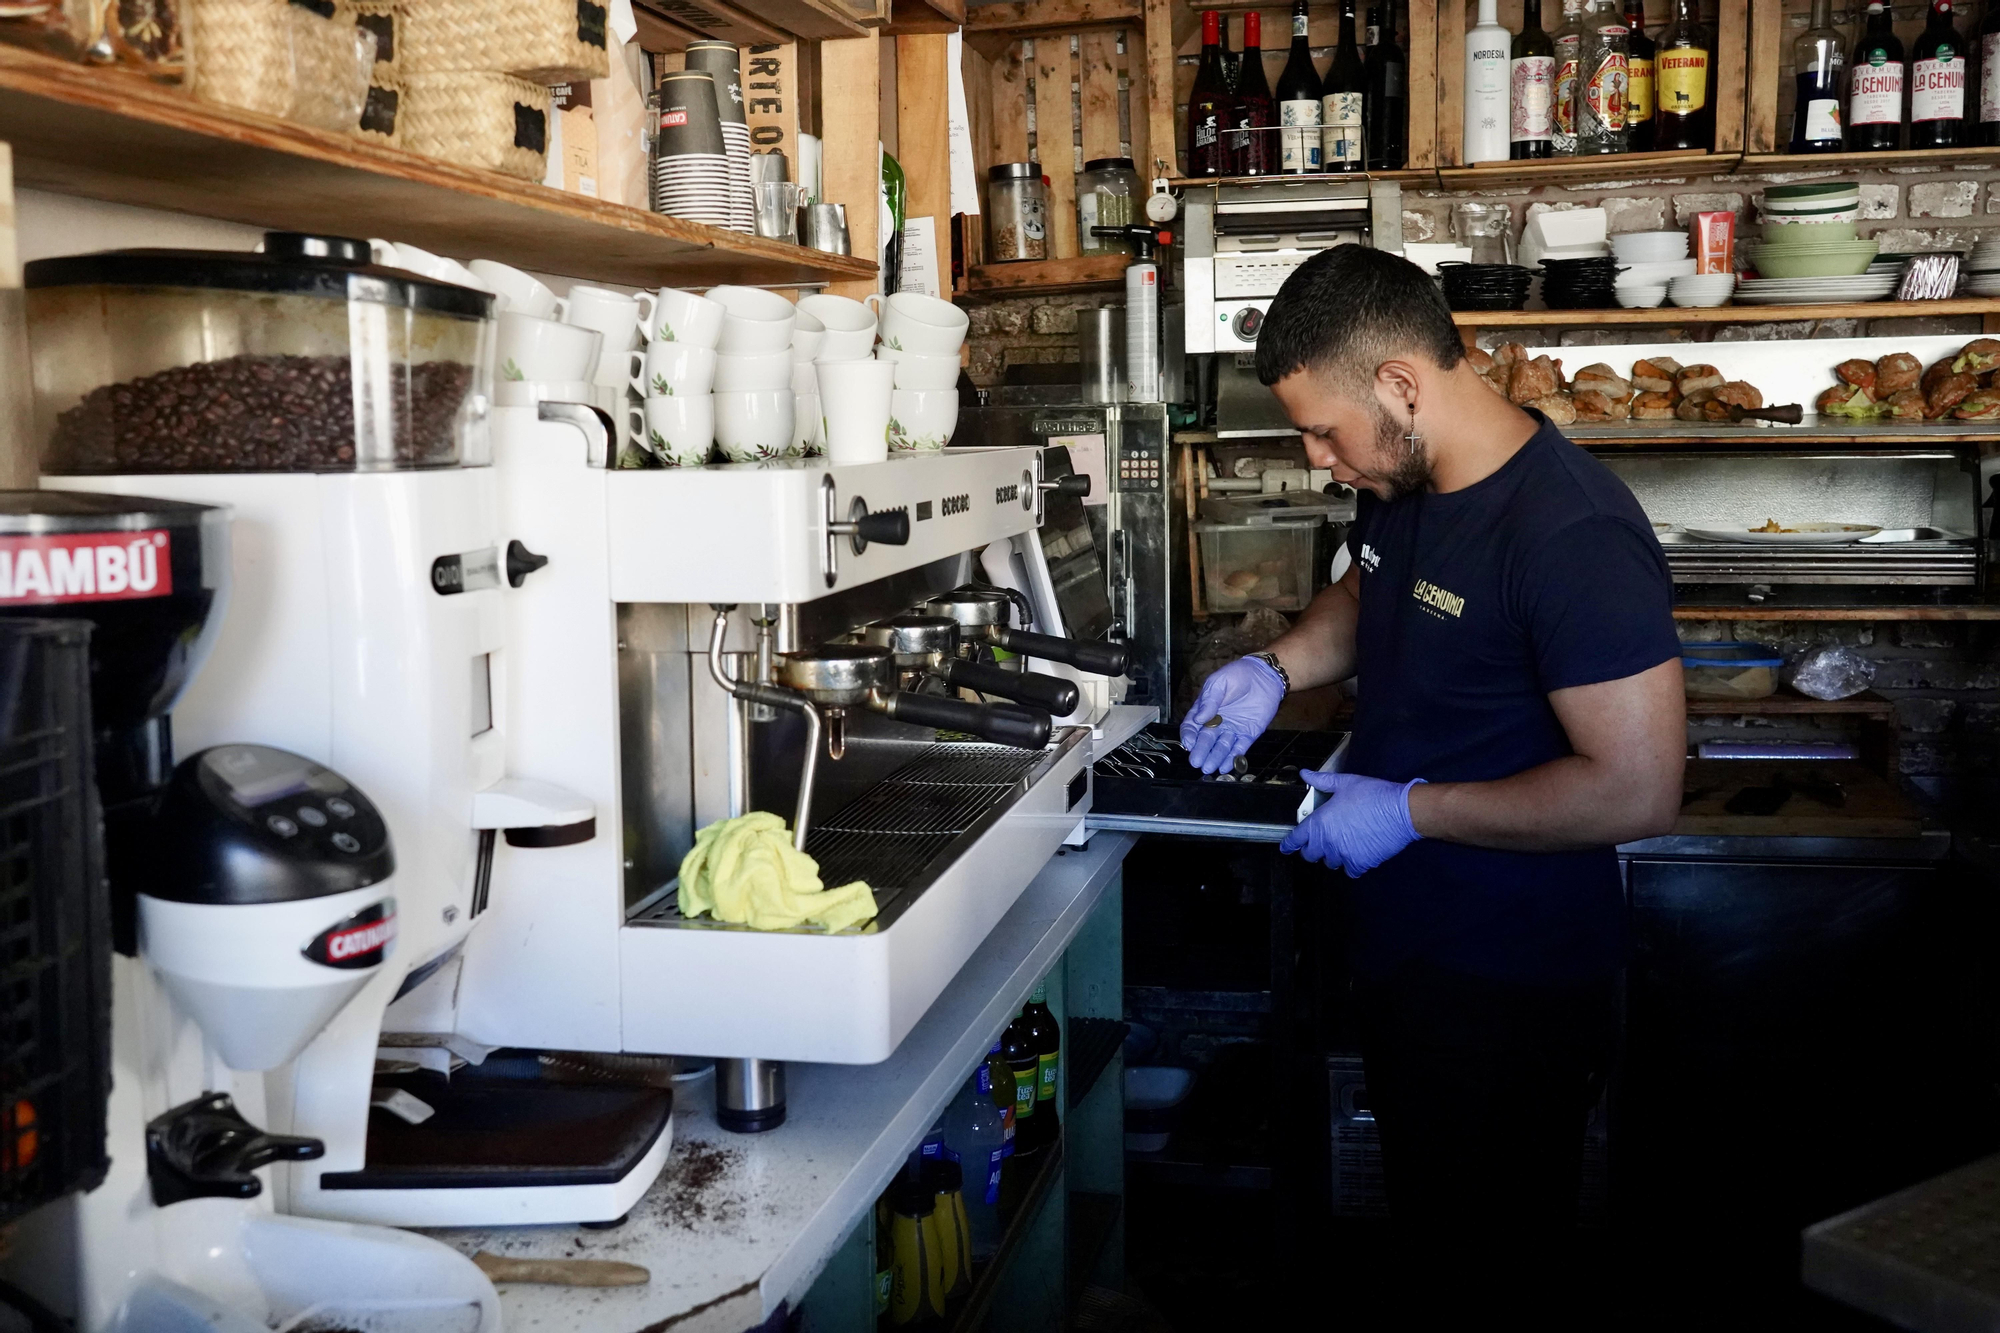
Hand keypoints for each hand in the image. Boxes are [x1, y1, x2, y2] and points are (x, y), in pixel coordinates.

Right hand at [1179, 655, 1285, 774]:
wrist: (1265, 675)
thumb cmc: (1238, 675)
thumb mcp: (1218, 683)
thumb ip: (1209, 701)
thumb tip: (1198, 718)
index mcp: (1206, 710)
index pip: (1192, 726)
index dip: (1189, 736)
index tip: (1189, 744)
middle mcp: (1217, 722)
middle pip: (1206, 740)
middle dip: (1201, 751)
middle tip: (1197, 762)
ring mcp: (1232, 729)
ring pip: (1221, 747)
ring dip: (1215, 758)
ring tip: (1209, 767)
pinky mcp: (1248, 733)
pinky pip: (1239, 748)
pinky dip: (1233, 758)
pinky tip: (1225, 766)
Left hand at [1279, 771, 1426, 875]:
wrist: (1400, 811)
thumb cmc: (1373, 795)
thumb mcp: (1345, 782)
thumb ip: (1322, 780)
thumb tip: (1305, 773)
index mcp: (1319, 823)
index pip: (1296, 839)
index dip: (1289, 844)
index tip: (1287, 848)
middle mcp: (1327, 842)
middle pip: (1310, 855)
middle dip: (1313, 849)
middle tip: (1321, 841)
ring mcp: (1343, 855)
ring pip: (1330, 863)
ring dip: (1333, 855)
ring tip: (1342, 844)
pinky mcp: (1360, 864)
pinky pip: (1349, 871)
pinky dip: (1351, 865)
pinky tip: (1357, 853)